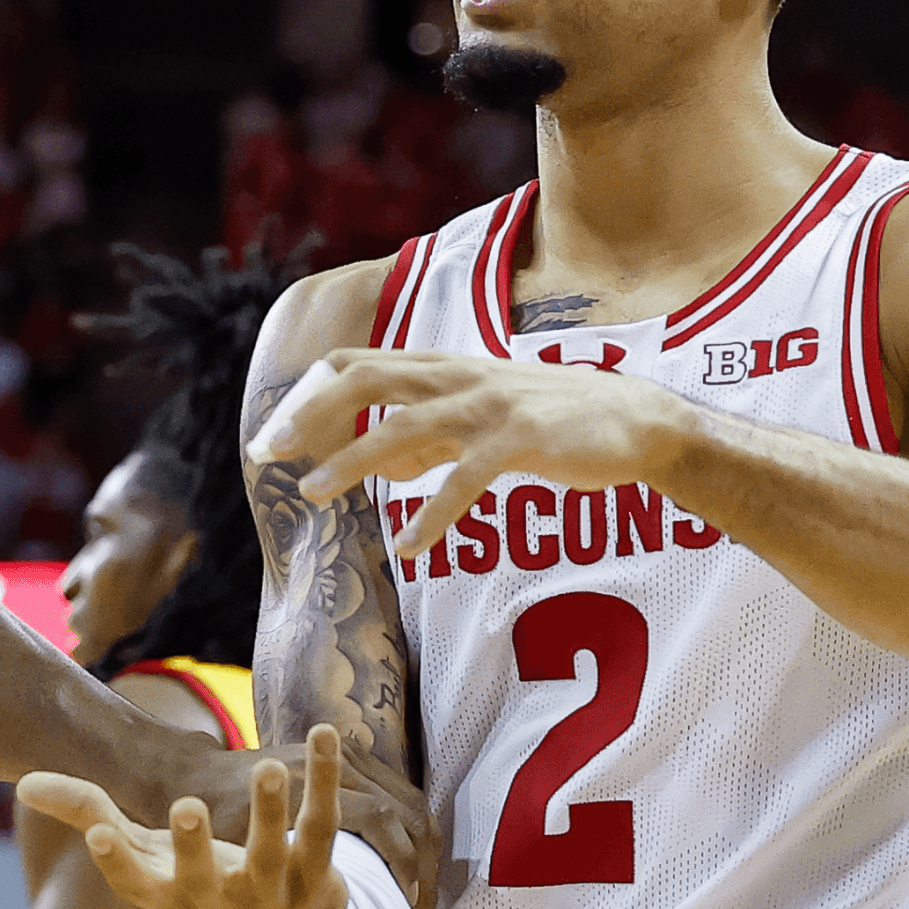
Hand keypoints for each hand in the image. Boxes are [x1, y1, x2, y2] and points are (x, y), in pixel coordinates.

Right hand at [19, 726, 351, 908]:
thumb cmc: (193, 879)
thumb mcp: (140, 853)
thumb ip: (85, 813)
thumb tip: (23, 782)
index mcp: (167, 898)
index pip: (134, 885)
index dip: (114, 862)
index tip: (98, 835)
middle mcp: (218, 904)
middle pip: (205, 877)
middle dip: (194, 846)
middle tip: (185, 809)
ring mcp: (271, 895)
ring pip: (272, 852)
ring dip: (270, 811)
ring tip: (266, 769)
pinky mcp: (318, 876)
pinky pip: (323, 825)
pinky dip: (325, 779)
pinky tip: (325, 733)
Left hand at [250, 350, 698, 560]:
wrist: (637, 424)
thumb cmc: (554, 423)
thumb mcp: (481, 422)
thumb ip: (430, 440)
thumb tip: (381, 465)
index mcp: (444, 368)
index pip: (355, 363)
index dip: (307, 396)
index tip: (273, 438)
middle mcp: (460, 377)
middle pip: (366, 379)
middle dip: (311, 415)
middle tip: (271, 454)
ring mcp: (491, 405)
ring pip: (405, 426)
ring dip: (354, 461)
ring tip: (316, 494)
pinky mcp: (523, 439)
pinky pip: (465, 478)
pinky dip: (432, 513)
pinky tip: (407, 545)